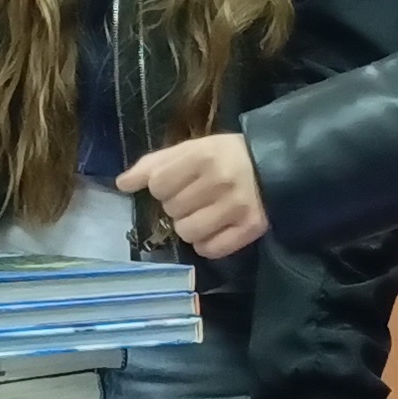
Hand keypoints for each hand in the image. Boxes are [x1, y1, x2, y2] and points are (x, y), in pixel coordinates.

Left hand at [119, 133, 266, 257]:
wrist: (277, 166)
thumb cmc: (227, 156)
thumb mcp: (192, 149)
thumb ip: (154, 164)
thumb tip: (121, 184)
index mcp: (204, 155)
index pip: (158, 184)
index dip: (163, 187)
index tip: (179, 182)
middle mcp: (220, 180)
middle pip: (171, 210)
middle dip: (178, 205)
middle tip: (197, 196)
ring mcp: (236, 207)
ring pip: (187, 232)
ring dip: (190, 226)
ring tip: (205, 213)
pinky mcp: (250, 228)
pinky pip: (210, 249)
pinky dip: (207, 243)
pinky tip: (216, 229)